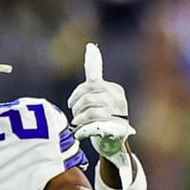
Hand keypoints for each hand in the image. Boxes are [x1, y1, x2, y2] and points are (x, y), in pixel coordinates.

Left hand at [68, 42, 135, 173]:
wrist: (114, 142)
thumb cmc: (104, 115)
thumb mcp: (100, 93)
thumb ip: (94, 72)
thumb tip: (91, 47)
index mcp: (115, 90)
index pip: (91, 83)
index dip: (77, 94)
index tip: (70, 104)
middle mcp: (119, 100)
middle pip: (87, 96)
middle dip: (75, 106)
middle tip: (73, 114)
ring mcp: (118, 114)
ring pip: (89, 110)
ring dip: (78, 117)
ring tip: (77, 123)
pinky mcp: (115, 129)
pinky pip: (92, 124)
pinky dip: (82, 129)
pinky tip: (79, 132)